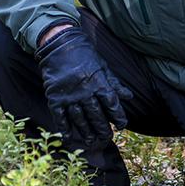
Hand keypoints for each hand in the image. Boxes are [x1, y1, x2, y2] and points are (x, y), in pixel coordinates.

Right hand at [35, 26, 131, 146]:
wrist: (58, 43)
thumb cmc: (84, 54)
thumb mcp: (102, 66)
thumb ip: (115, 83)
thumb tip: (129, 97)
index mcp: (98, 82)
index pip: (112, 104)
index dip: (118, 117)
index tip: (121, 126)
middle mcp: (85, 91)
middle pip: (96, 115)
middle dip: (102, 129)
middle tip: (106, 138)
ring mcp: (69, 95)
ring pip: (80, 119)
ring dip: (86, 132)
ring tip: (91, 141)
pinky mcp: (55, 97)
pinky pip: (60, 117)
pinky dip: (64, 128)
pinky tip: (69, 137)